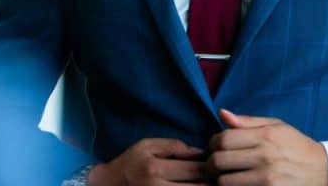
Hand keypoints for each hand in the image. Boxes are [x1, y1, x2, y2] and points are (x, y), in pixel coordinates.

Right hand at [88, 138, 208, 185]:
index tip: (216, 165)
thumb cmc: (130, 163)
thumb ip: (173, 146)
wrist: (110, 185)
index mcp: (155, 169)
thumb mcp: (146, 146)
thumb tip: (201, 152)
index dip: (211, 167)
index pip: (196, 170)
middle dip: (212, 181)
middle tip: (217, 176)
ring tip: (208, 182)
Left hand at [205, 109, 327, 185]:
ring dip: (221, 180)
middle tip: (216, 165)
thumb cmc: (297, 147)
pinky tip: (237, 184)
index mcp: (266, 137)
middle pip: (219, 162)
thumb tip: (221, 113)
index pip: (222, 139)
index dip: (212, 144)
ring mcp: (268, 180)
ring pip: (224, 182)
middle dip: (212, 164)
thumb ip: (247, 122)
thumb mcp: (277, 127)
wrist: (325, 172)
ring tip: (226, 176)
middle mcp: (266, 158)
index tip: (215, 148)